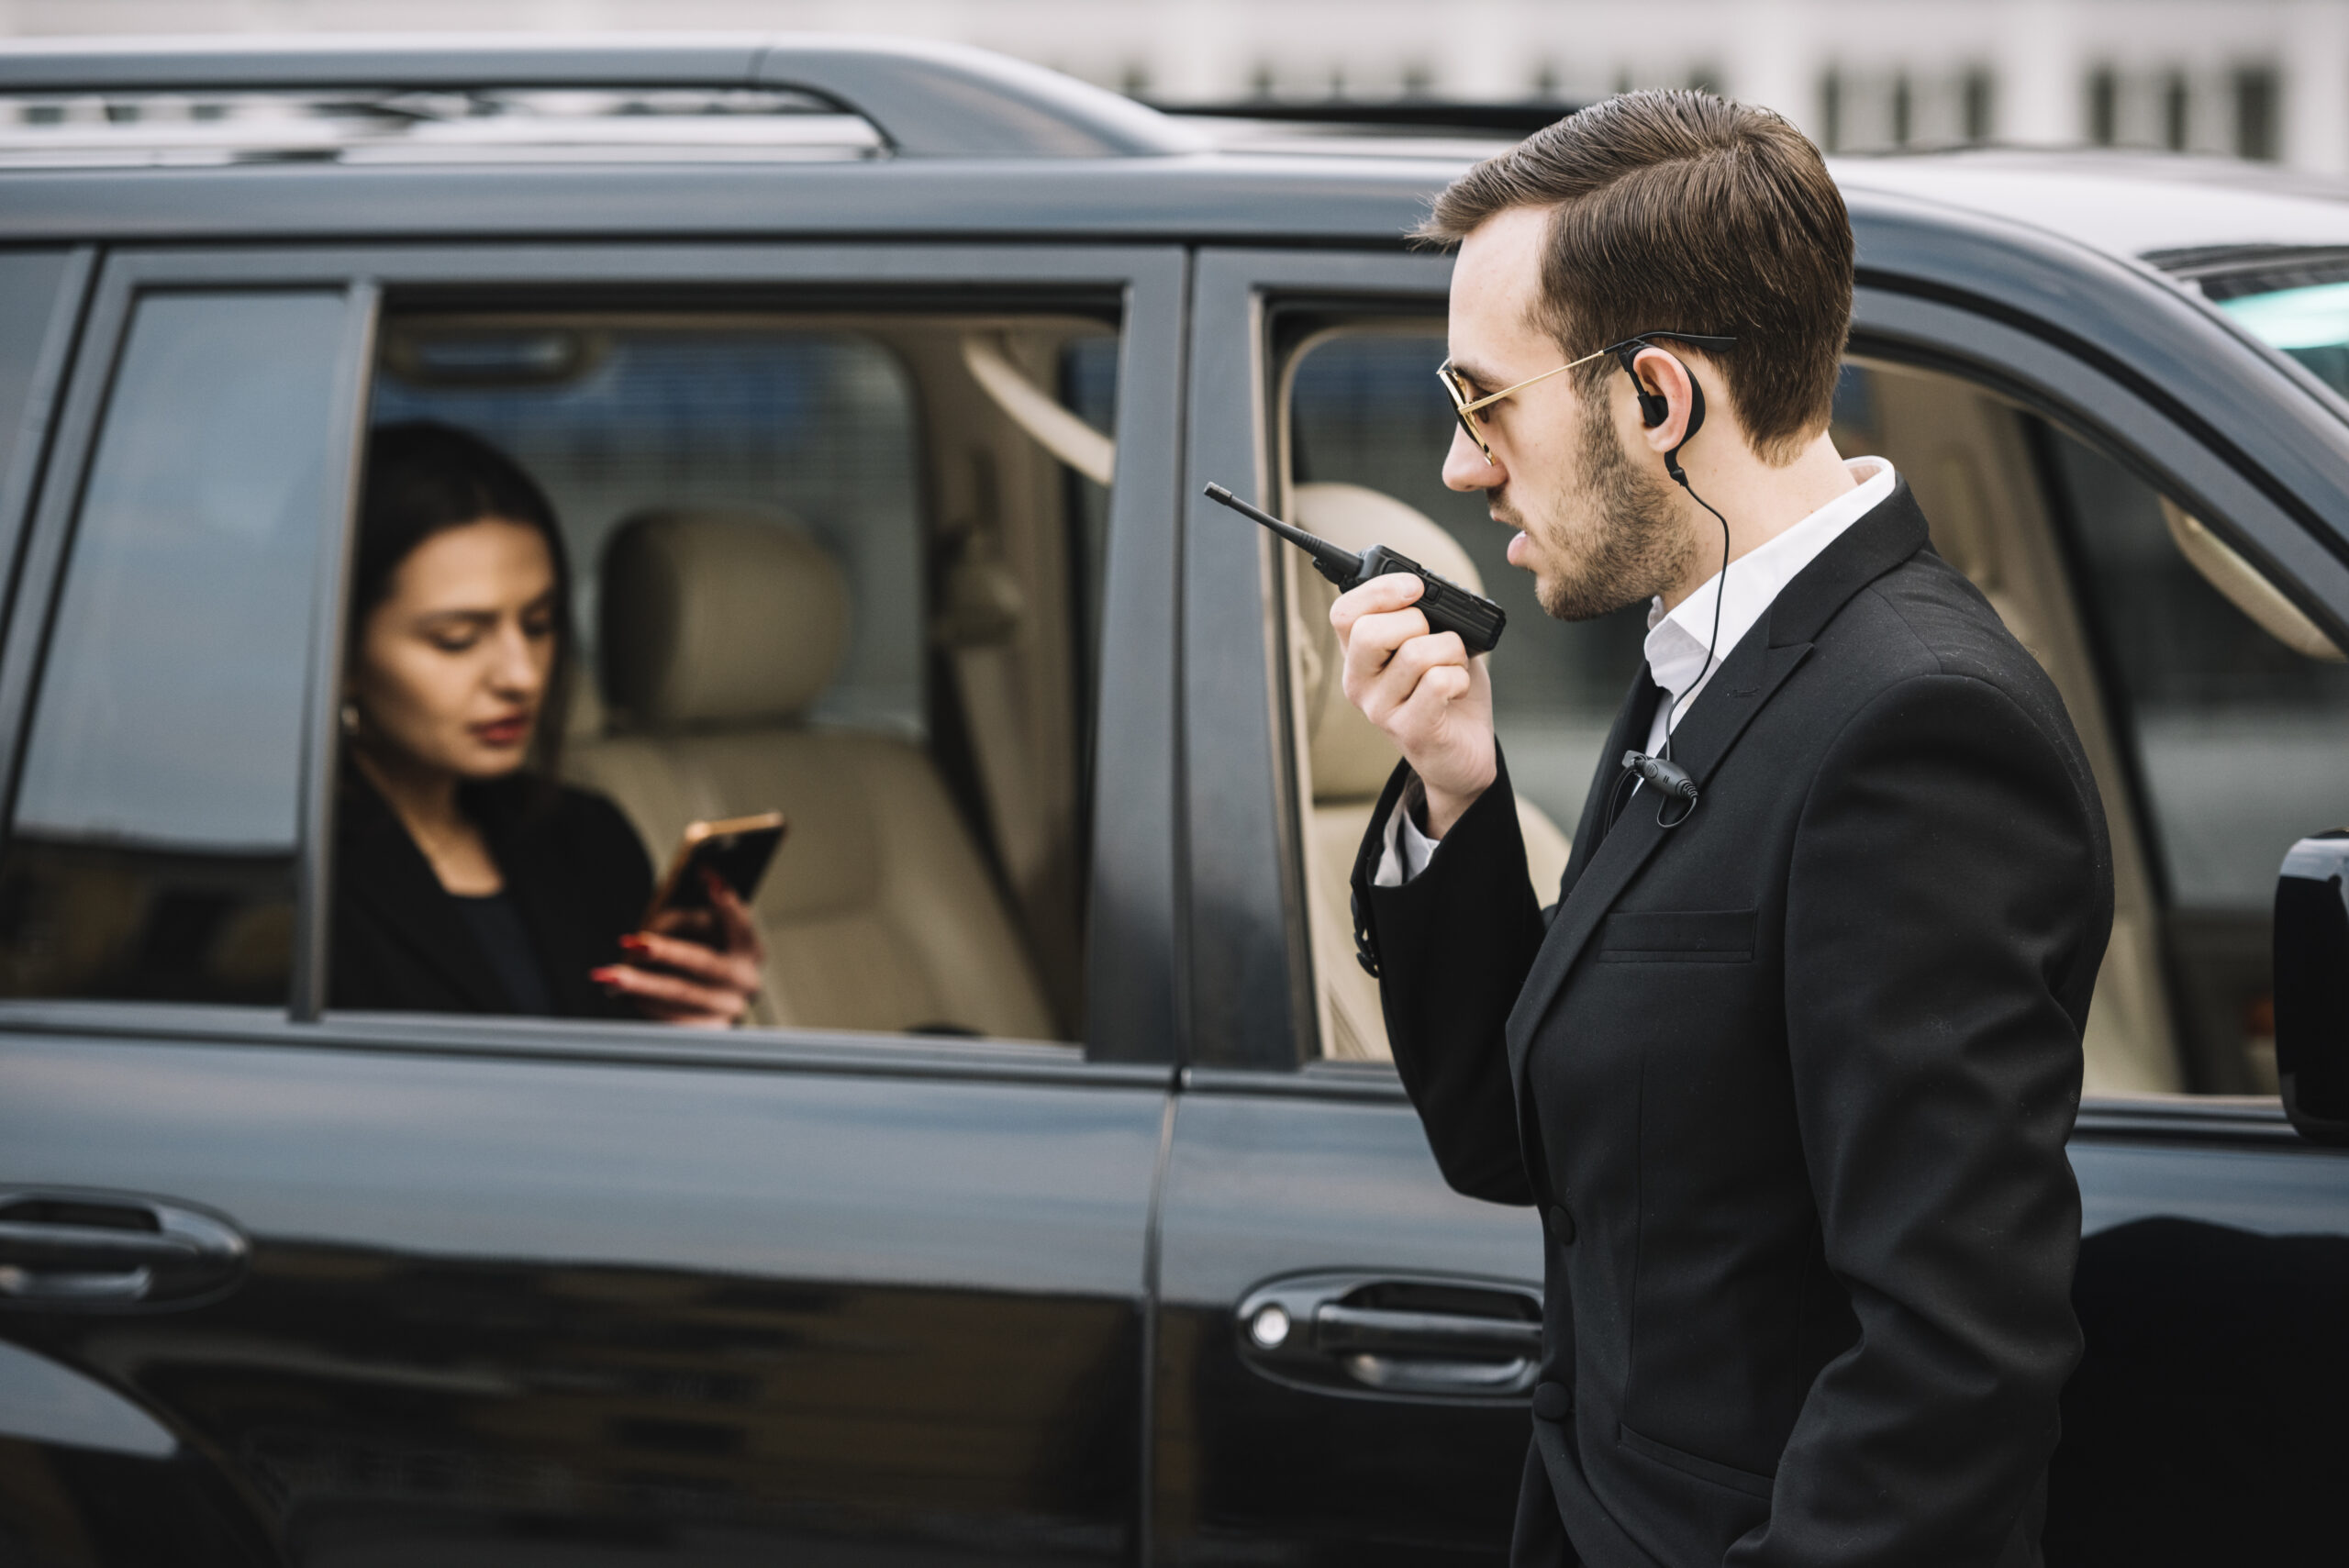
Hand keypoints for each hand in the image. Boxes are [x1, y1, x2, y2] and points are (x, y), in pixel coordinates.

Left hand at [592, 871, 766, 1027]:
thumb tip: (646, 935)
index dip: (724, 900)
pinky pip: (674, 1021)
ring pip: (682, 994)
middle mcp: (745, 981)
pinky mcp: (708, 1033)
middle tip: (633, 944)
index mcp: (750, 951)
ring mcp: (729, 1009)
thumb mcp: (699, 933)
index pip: (740, 922)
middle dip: (665, 952)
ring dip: (642, 984)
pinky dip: (647, 1006)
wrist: (710, 1002)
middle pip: (703, 963)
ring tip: (608, 975)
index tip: (705, 875)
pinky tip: (623, 996)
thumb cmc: (698, 957)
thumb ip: (683, 922)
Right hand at [1331, 572, 1494, 836]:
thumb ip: (1424, 617)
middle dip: (1417, 621)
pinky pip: (1438, 682)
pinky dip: (1460, 677)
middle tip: (1434, 638)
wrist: (1464, 754)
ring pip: (1415, 653)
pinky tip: (1457, 689)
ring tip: (1453, 667)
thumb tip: (1428, 591)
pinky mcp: (1409, 731)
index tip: (1415, 587)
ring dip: (1450, 651)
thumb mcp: (1431, 645)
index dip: (1379, 591)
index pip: (1343, 613)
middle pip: (1368, 631)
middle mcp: (1359, 683)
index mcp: (1358, 657)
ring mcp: (1380, 710)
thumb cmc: (1447, 694)